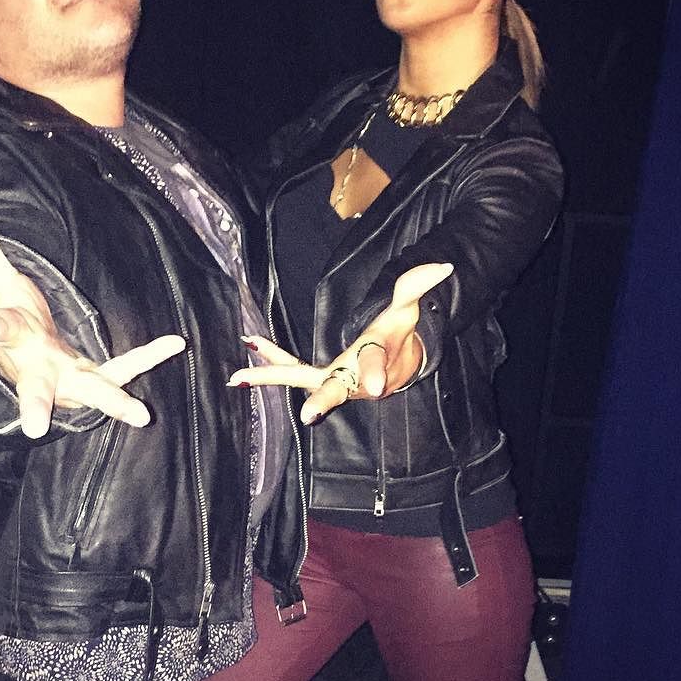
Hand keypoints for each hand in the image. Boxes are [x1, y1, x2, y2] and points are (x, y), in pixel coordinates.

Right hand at [0, 200, 184, 437]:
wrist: (23, 358)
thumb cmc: (10, 316)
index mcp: (12, 337)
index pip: (2, 328)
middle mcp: (37, 367)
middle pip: (34, 387)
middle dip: (35, 404)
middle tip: (34, 426)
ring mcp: (66, 379)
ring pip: (89, 393)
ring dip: (113, 403)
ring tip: (142, 416)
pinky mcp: (92, 379)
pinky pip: (124, 368)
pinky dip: (149, 357)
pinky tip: (176, 342)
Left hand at [227, 261, 452, 424]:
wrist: (395, 366)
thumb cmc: (398, 334)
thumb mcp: (407, 308)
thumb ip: (416, 286)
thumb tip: (441, 266)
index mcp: (376, 359)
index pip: (377, 365)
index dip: (375, 375)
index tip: (372, 388)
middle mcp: (353, 377)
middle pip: (338, 388)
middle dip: (323, 400)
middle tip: (310, 415)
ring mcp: (334, 382)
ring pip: (302, 380)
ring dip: (273, 377)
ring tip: (239, 377)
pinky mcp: (320, 381)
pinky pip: (291, 372)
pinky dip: (270, 366)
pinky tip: (243, 372)